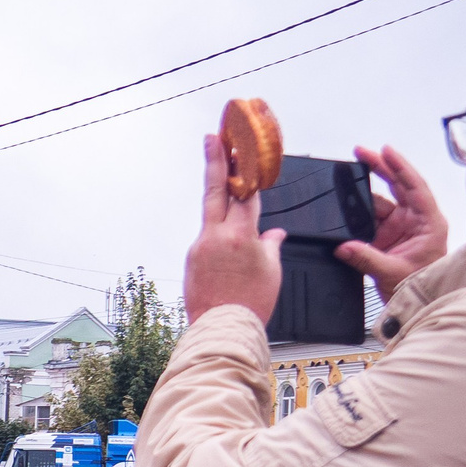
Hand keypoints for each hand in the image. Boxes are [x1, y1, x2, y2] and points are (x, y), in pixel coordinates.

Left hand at [184, 132, 283, 323]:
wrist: (221, 328)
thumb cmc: (250, 304)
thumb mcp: (272, 271)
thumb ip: (270, 246)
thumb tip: (273, 235)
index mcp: (241, 234)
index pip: (245, 192)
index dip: (245, 169)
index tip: (240, 148)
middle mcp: (216, 236)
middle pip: (215, 190)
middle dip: (215, 161)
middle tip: (213, 138)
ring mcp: (200, 246)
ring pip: (211, 216)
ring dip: (219, 202)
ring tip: (227, 192)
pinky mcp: (191, 259)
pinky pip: (207, 239)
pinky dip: (218, 237)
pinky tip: (228, 249)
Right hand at [335, 143, 447, 301]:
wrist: (417, 306)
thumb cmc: (420, 287)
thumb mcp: (393, 273)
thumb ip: (367, 258)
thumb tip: (343, 246)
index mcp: (429, 223)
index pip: (415, 187)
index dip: (401, 167)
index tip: (385, 150)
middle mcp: (416, 220)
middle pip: (398, 186)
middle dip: (380, 167)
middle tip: (360, 152)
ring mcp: (400, 228)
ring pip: (380, 202)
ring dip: (363, 193)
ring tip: (344, 180)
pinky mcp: (385, 238)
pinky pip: (369, 219)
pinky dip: (356, 214)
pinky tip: (344, 207)